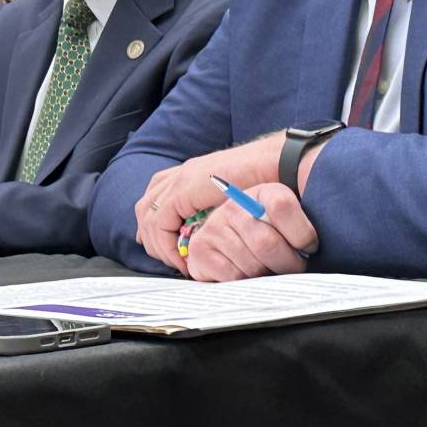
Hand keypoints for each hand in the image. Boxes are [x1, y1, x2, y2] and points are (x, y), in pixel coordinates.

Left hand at [134, 136, 283, 272]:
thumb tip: (203, 233)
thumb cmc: (268, 183)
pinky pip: (161, 221)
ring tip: (177, 263)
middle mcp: (182, 172)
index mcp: (191, 173)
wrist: (281, 164)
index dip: (154, 226)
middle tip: (169, 260)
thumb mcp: (234, 201)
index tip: (168, 251)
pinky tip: (184, 259)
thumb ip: (215, 211)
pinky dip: (167, 244)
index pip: (156, 198)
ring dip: (158, 243)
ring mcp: (182, 177)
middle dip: (150, 236)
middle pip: (146, 205)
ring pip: (148, 214)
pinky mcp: (186, 187)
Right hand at [180, 183, 318, 282]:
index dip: (301, 234)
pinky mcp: (200, 249)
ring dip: (267, 275)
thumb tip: (311, 248)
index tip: (309, 247)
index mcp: (262, 193)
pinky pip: (233, 276)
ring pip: (252, 265)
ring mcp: (214, 226)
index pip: (281, 205)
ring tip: (270, 270)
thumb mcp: (291, 223)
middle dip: (288, 264)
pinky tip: (248, 274)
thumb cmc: (271, 236)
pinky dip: (246, 283)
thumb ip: (303, 228)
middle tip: (293, 268)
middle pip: (267, 243)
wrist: (231, 243)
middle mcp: (234, 206)